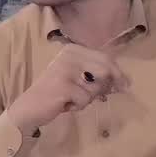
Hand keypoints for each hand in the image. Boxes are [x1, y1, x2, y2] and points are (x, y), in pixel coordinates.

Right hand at [8, 46, 128, 132]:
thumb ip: (98, 76)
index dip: (117, 73)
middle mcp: (69, 54)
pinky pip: (85, 99)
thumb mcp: (79, 79)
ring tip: (71, 99)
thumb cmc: (56, 93)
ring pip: (96, 87)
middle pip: (105, 70)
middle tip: (98, 97)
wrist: (30, 108)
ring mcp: (65, 69)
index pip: (105, 58)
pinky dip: (78, 106)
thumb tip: (125, 83)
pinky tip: (65, 104)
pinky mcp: (63, 86)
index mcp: (73, 49)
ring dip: (88, 98)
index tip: (124, 86)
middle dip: (103, 87)